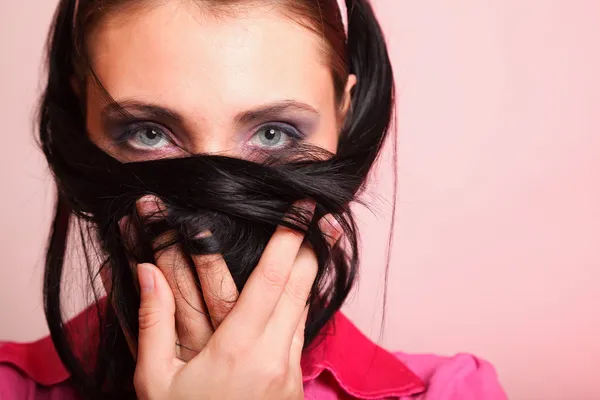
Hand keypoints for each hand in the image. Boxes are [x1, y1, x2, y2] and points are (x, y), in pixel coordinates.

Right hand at [124, 197, 341, 399]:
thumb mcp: (155, 382)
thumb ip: (153, 322)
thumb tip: (147, 270)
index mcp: (240, 350)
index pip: (274, 280)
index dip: (291, 240)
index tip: (303, 210)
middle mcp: (275, 357)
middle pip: (301, 289)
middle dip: (313, 248)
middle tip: (323, 218)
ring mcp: (289, 373)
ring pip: (305, 310)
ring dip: (310, 275)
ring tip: (316, 244)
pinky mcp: (293, 385)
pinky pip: (300, 333)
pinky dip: (301, 304)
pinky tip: (297, 292)